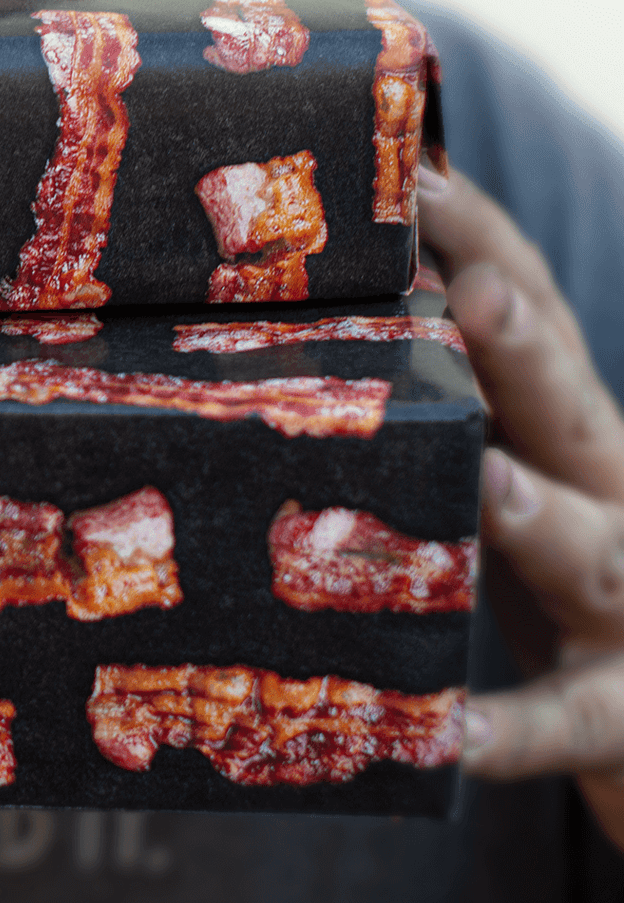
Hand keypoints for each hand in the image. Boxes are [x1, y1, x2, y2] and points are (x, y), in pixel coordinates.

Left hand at [421, 162, 623, 846]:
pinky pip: (569, 722)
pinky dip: (513, 728)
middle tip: (477, 295)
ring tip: (488, 484)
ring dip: (544, 516)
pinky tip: (450, 733)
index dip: (480, 236)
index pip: (532, 307)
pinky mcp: (620, 711)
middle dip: (530, 348)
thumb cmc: (547, 550)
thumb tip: (310, 281)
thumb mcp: (506, 447)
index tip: (410, 168)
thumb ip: (438, 377)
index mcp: (566, 419)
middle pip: (573, 407)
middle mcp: (610, 489)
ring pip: (596, 552)